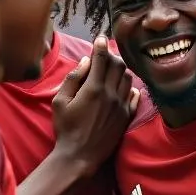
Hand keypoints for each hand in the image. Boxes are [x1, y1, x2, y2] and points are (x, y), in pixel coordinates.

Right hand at [52, 36, 138, 177]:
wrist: (80, 156)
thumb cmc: (66, 129)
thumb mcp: (60, 102)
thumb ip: (73, 79)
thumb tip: (85, 61)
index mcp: (93, 88)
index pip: (101, 59)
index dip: (100, 45)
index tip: (99, 38)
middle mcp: (111, 94)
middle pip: (118, 65)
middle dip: (111, 55)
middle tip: (104, 54)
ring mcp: (121, 106)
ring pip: (128, 78)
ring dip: (121, 70)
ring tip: (112, 70)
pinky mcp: (127, 117)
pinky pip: (135, 96)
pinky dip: (131, 87)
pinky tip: (125, 87)